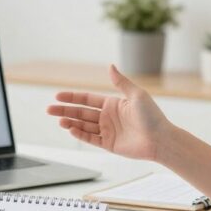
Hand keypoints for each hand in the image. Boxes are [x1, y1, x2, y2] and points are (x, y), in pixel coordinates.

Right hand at [47, 64, 174, 160]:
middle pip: (81, 113)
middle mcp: (108, 117)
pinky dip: (80, 135)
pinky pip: (91, 139)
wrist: (161, 140)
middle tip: (49, 109)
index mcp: (113, 103)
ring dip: (70, 122)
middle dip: (65, 111)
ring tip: (59, 120)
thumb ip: (120, 82)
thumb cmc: (152, 116)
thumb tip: (110, 66)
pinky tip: (71, 130)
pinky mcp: (109, 145)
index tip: (57, 96)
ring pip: (84, 126)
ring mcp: (108, 131)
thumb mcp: (136, 95)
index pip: (87, 99)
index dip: (72, 97)